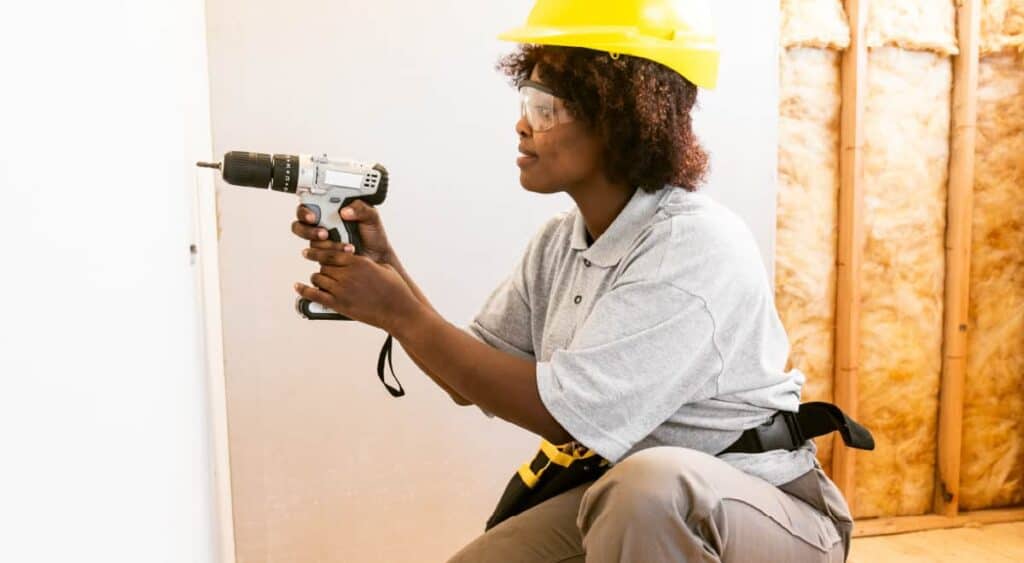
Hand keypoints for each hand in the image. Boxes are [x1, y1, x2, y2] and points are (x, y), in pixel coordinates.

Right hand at [290, 200, 392, 264]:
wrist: (380, 257)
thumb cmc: (373, 235)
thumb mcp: (371, 216)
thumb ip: (361, 208)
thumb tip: (345, 211)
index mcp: (331, 210)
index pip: (308, 206)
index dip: (304, 211)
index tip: (312, 216)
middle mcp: (323, 224)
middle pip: (301, 225)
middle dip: (308, 230)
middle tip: (324, 233)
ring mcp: (323, 242)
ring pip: (311, 243)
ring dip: (324, 245)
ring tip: (344, 246)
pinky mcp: (326, 256)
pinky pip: (320, 256)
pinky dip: (332, 255)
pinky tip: (348, 252)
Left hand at [295, 245, 421, 333]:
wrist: (399, 311)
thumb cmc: (395, 289)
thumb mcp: (382, 267)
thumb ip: (365, 262)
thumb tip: (355, 260)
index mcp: (358, 262)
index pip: (331, 253)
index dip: (317, 251)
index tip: (308, 251)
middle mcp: (347, 274)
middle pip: (324, 266)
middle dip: (323, 267)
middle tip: (323, 269)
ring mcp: (341, 290)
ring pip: (318, 278)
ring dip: (318, 278)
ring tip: (319, 280)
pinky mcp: (339, 305)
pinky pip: (315, 295)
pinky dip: (304, 290)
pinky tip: (298, 286)